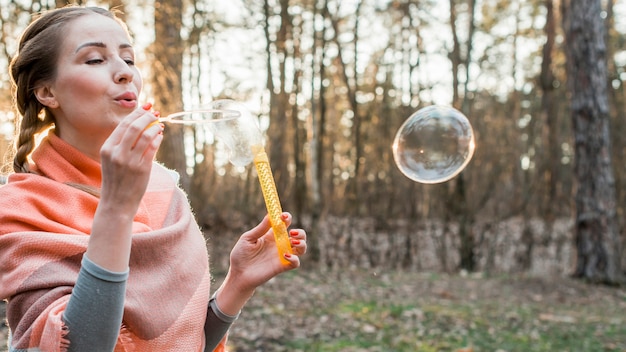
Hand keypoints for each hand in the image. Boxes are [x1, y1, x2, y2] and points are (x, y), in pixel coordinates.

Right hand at [87, 109, 161, 271]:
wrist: (117, 204)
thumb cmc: (117, 181)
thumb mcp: (113, 160)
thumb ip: (122, 144)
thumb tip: (140, 124)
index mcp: (106, 148)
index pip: (123, 125)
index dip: (136, 113)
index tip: (146, 107)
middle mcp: (116, 153)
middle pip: (134, 126)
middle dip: (146, 116)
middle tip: (155, 112)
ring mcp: (129, 161)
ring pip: (145, 135)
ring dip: (155, 126)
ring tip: (160, 123)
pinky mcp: (141, 169)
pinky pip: (152, 148)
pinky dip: (157, 139)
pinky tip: (160, 135)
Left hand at [215, 212, 306, 314]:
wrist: (238, 274)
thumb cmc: (240, 255)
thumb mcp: (248, 238)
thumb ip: (261, 228)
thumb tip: (270, 215)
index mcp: (272, 235)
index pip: (285, 224)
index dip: (287, 218)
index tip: (282, 216)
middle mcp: (279, 244)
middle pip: (299, 235)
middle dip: (300, 232)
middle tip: (291, 232)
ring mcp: (282, 256)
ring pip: (301, 248)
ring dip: (302, 243)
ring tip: (293, 241)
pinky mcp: (282, 267)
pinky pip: (296, 263)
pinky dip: (294, 258)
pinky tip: (285, 255)